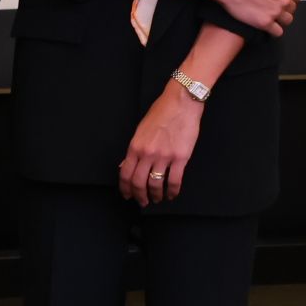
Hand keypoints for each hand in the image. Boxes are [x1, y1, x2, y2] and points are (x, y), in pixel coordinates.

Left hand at [119, 86, 202, 202]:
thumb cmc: (160, 113)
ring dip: (155, 195)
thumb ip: (134, 150)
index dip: (125, 188)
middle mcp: (147, 154)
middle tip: (142, 202)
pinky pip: (174, 181)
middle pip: (138, 182)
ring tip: (157, 199)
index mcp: (135, 147)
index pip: (125, 173)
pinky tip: (171, 195)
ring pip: (156, 184)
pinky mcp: (181, 158)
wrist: (180, 103)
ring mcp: (164, 157)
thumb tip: (125, 165)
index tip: (127, 195)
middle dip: (139, 196)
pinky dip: (172, 191)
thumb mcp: (140, 130)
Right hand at [212, 0, 302, 35]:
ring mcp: (274, 12)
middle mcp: (284, 0)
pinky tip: (267, 24)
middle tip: (271, 4)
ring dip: (280, 18)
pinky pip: (277, 32)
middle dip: (284, 6)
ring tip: (269, 14)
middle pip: (292, 8)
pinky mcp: (264, 23)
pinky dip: (274, 30)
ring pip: (287, 21)